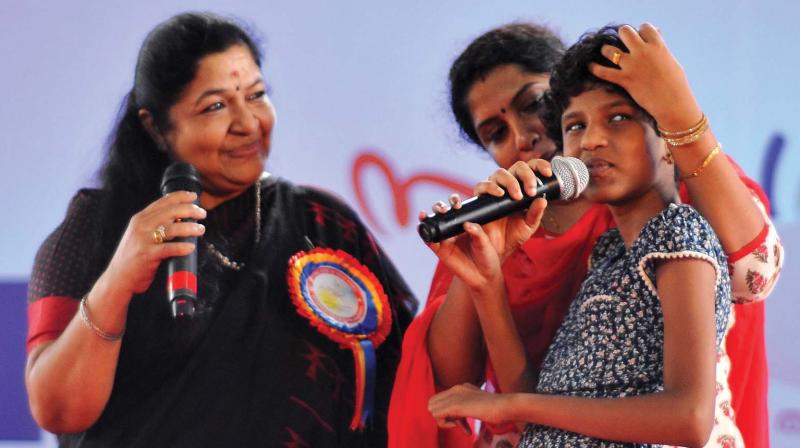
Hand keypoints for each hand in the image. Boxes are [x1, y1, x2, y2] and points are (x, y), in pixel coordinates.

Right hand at [102, 191, 206, 297]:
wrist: (118, 277)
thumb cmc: (133, 256)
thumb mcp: (140, 234)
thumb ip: (155, 224)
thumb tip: (180, 218)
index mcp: (140, 218)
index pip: (163, 202)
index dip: (181, 197)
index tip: (193, 196)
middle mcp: (141, 226)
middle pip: (171, 211)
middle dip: (190, 210)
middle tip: (202, 214)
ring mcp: (143, 240)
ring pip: (172, 228)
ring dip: (190, 228)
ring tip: (201, 229)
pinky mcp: (147, 255)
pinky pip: (168, 249)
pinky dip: (182, 247)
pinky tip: (191, 247)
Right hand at [421, 160, 546, 291]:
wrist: (487, 273)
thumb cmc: (502, 250)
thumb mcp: (521, 232)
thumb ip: (532, 216)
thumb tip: (542, 199)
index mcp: (485, 207)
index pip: (486, 188)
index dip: (496, 185)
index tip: (508, 194)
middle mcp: (467, 212)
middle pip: (461, 196)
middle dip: (467, 195)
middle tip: (480, 201)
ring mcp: (453, 224)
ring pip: (444, 206)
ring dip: (445, 203)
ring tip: (450, 207)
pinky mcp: (442, 238)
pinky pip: (430, 226)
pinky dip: (425, 219)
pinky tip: (425, 215)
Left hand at [428, 383, 510, 430]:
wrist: (506, 406)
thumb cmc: (497, 410)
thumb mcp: (478, 406)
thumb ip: (466, 408)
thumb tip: (455, 418)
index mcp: (461, 388)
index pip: (440, 400)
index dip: (447, 413)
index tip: (461, 421)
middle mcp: (456, 388)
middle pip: (432, 402)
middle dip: (442, 416)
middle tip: (458, 423)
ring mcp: (455, 395)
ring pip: (431, 408)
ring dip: (443, 420)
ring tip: (460, 424)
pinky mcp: (456, 404)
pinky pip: (436, 414)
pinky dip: (445, 424)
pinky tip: (460, 426)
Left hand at [589, 23, 701, 130]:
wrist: (673, 103)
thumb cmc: (675, 83)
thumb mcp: (670, 60)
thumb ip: (659, 47)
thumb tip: (657, 31)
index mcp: (658, 46)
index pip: (644, 27)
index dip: (640, 32)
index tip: (639, 38)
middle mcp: (644, 52)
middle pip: (625, 31)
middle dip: (622, 35)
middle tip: (622, 43)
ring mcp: (632, 65)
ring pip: (610, 49)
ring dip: (606, 50)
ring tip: (607, 53)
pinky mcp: (625, 80)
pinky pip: (603, 72)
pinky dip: (594, 68)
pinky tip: (589, 65)